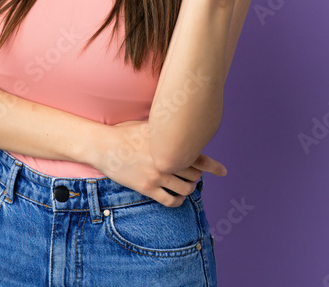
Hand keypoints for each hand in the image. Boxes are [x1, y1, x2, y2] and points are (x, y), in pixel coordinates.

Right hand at [92, 120, 226, 207]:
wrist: (104, 145)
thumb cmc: (125, 133)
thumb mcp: (149, 125)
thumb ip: (166, 131)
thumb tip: (180, 126)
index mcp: (169, 145)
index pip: (199, 157)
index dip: (214, 166)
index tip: (223, 171)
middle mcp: (166, 161)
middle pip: (194, 175)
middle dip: (196, 177)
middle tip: (192, 175)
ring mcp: (158, 176)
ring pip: (185, 190)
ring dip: (188, 190)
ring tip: (185, 187)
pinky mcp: (147, 188)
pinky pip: (170, 201)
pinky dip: (177, 202)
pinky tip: (176, 199)